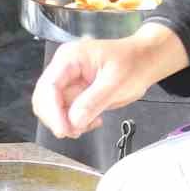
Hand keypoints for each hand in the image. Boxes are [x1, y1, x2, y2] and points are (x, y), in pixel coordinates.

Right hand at [32, 24, 189, 138]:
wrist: (145, 61)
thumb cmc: (133, 63)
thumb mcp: (116, 82)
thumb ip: (93, 101)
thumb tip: (73, 121)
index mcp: (70, 58)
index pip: (50, 86)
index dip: (52, 111)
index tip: (64, 130)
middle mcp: (63, 69)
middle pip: (44, 99)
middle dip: (57, 119)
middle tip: (76, 131)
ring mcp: (68, 82)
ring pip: (53, 110)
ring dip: (67, 123)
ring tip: (91, 123)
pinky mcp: (75, 94)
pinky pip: (66, 114)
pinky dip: (76, 123)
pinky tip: (94, 120)